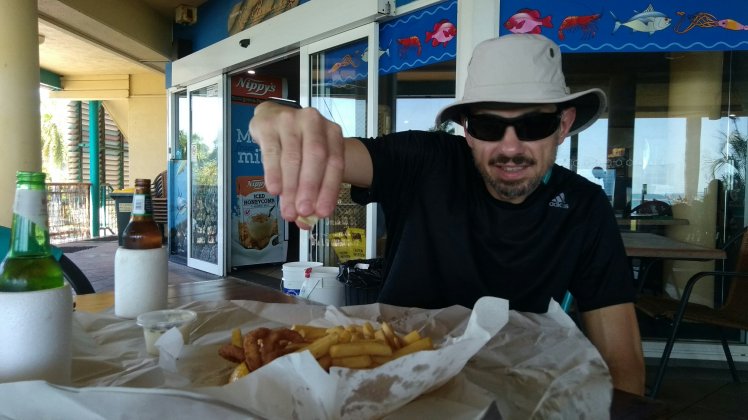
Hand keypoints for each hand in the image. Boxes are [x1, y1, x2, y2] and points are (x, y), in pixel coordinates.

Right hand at [249, 102, 345, 226]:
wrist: (274, 116)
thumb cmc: (298, 143)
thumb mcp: (311, 161)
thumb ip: (312, 189)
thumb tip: (306, 222)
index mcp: (332, 132)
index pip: (335, 163)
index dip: (329, 190)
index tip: (322, 213)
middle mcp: (314, 122)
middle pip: (316, 158)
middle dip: (309, 189)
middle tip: (303, 212)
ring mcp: (291, 120)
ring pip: (293, 157)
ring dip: (290, 187)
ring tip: (287, 209)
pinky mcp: (269, 124)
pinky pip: (272, 152)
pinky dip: (273, 173)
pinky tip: (274, 190)